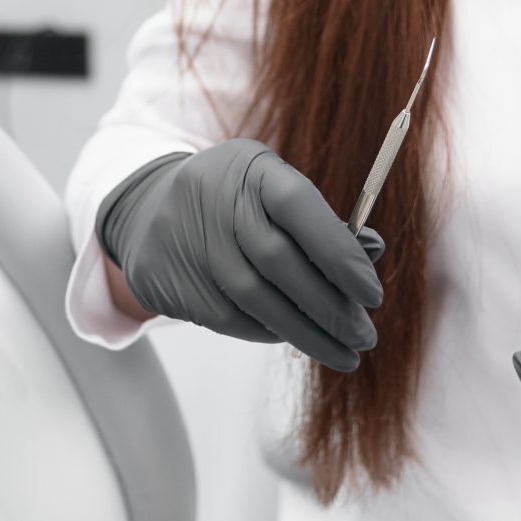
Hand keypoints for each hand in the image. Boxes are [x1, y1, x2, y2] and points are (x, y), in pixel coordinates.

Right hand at [97, 140, 385, 370]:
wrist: (148, 212)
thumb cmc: (237, 202)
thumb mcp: (275, 190)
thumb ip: (322, 221)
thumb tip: (372, 252)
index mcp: (250, 167)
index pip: (299, 205)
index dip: (339, 252)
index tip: (372, 294)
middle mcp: (215, 200)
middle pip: (279, 261)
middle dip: (329, 306)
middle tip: (364, 336)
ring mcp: (190, 242)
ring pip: (256, 300)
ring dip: (307, 334)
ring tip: (344, 353)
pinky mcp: (173, 283)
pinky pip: (232, 319)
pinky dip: (271, 333)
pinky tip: (298, 339)